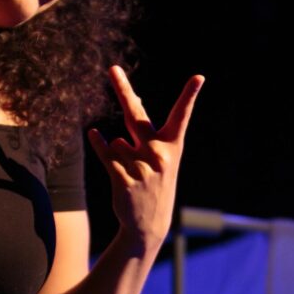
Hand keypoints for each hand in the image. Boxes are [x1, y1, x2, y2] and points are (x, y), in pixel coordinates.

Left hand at [87, 65, 203, 252]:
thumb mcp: (159, 157)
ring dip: (120, 153)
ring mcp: (141, 168)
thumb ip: (145, 128)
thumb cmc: (155, 183)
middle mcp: (158, 155)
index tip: (199, 78)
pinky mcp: (123, 179)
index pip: (181, 116)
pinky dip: (99, 144)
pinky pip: (105, 153)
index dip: (189, 96)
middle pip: (136, 115)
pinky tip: (94, 135)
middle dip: (124, 90)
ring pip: (117, 142)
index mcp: (172, 147)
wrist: (149, 224)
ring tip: (132, 173)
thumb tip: (132, 98)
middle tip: (112, 69)